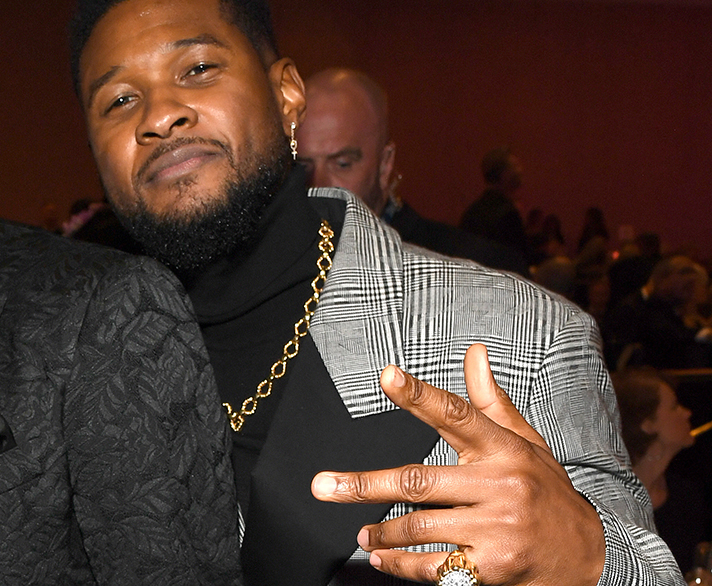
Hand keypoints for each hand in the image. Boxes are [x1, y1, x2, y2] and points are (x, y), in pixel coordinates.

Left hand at [310, 344, 605, 584]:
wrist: (593, 555)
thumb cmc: (546, 491)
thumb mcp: (525, 443)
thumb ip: (490, 402)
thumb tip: (474, 352)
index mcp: (505, 449)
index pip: (457, 414)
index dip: (419, 396)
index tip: (386, 375)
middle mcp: (501, 485)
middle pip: (418, 481)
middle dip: (364, 485)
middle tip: (322, 486)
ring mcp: (498, 529)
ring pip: (419, 526)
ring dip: (382, 531)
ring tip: (361, 532)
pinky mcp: (494, 568)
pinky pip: (434, 565)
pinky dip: (401, 564)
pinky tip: (381, 556)